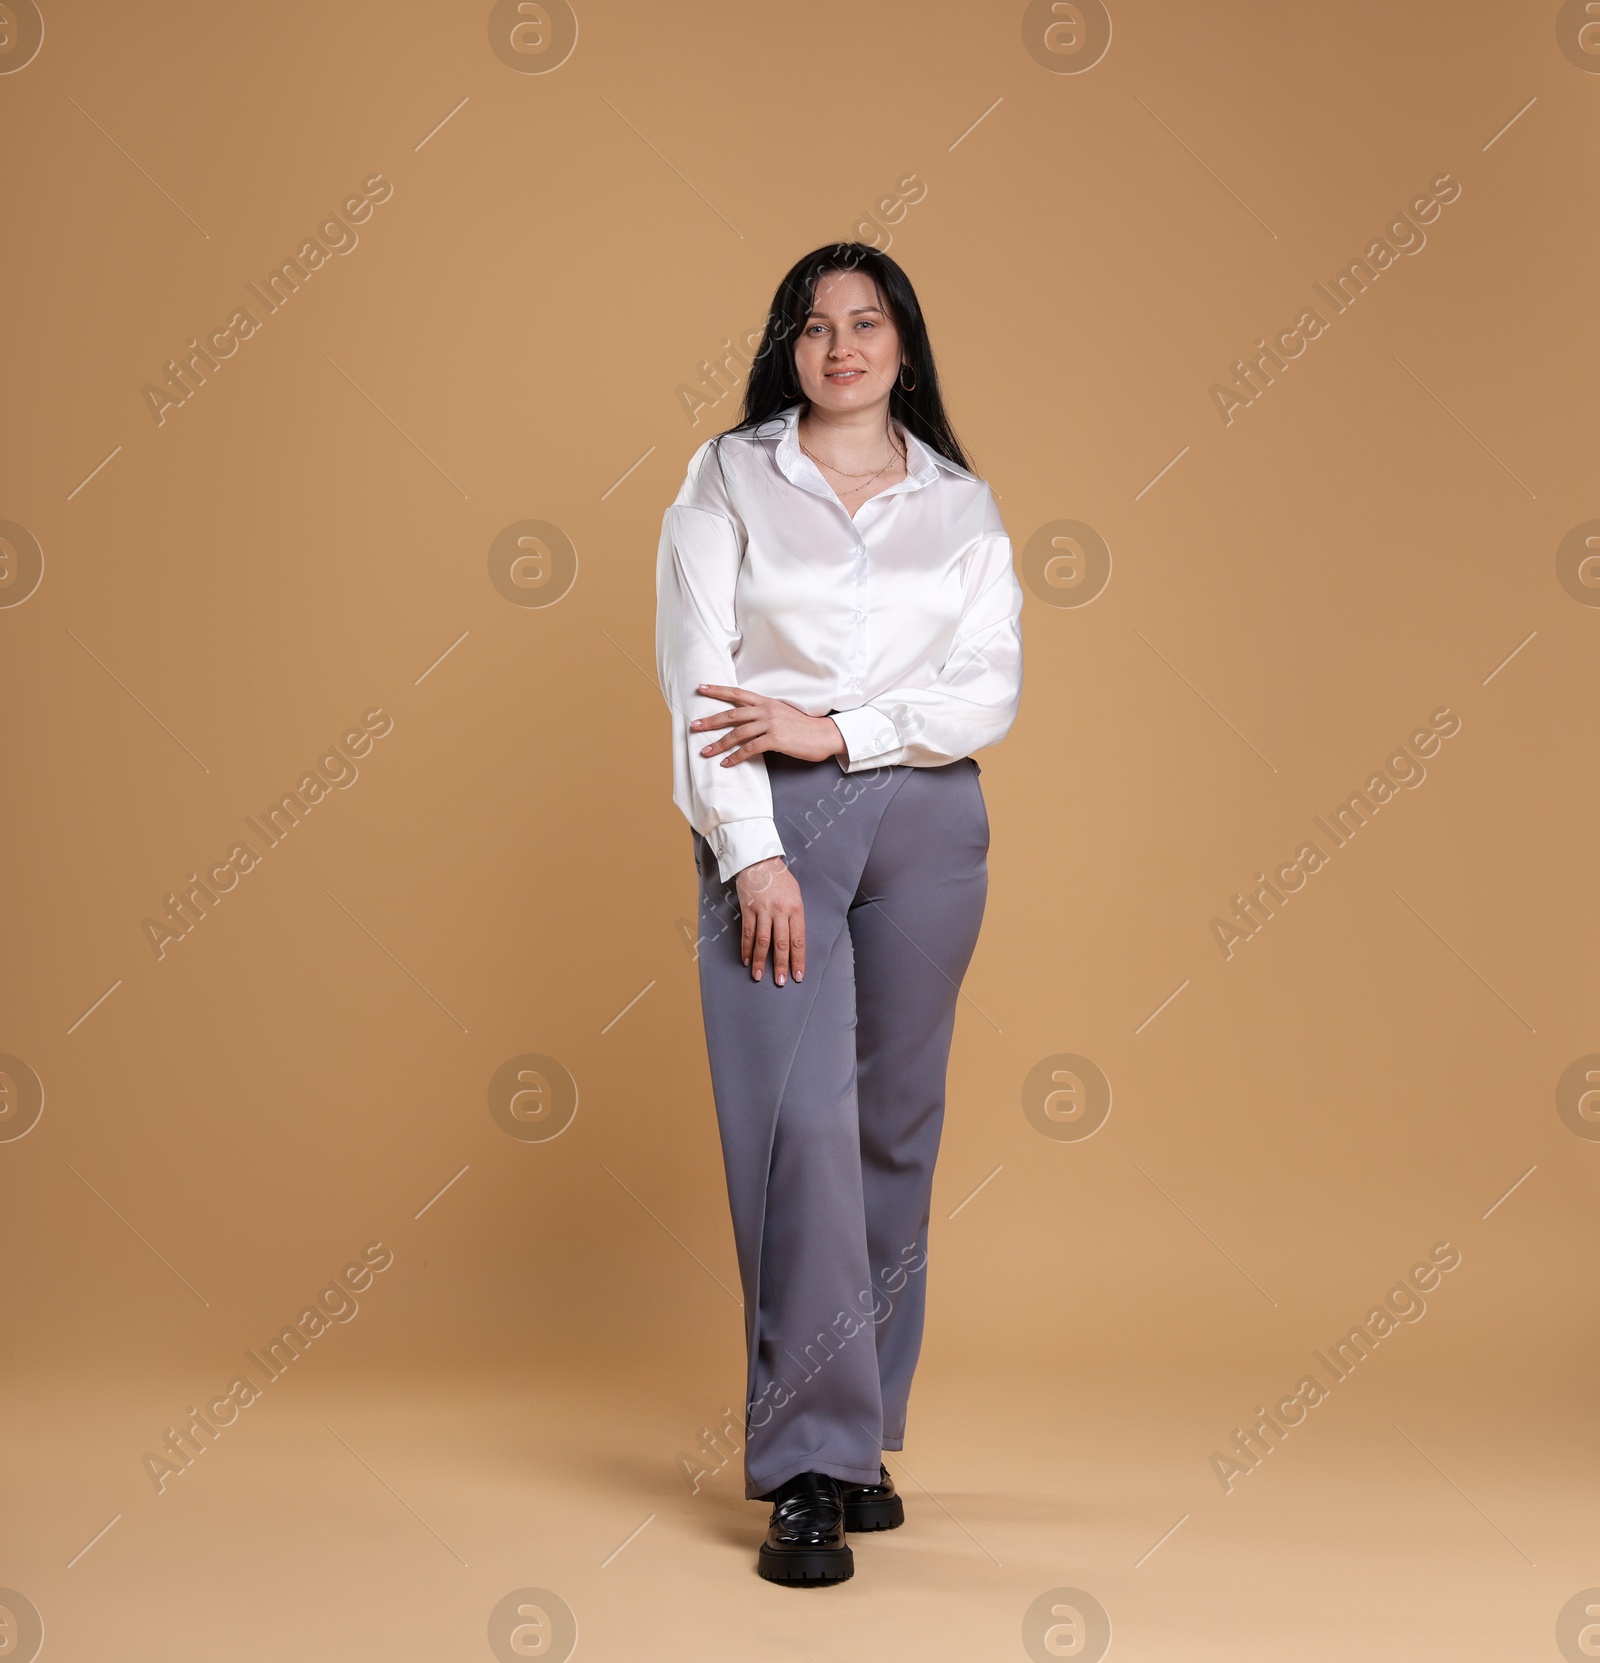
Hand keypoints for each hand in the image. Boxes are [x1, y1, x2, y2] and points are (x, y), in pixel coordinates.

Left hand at [693, 684, 847, 765]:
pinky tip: (726, 763)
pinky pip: (750, 749)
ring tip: (706, 752)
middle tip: (694, 725)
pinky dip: (736, 757)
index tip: (701, 688)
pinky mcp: (775, 739)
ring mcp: (770, 724)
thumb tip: (746, 721)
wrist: (825, 734)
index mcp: (766, 702)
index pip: (737, 694)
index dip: (718, 690)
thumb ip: (764, 714)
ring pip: (738, 733)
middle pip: (732, 714)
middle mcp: (766, 710)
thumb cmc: (804, 727)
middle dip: (711, 720)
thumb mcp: (782, 714)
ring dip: (719, 744)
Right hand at [734, 856, 804, 984]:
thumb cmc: (779, 878)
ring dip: (760, 961)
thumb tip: (794, 938)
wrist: (758, 860)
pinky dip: (746, 948)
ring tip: (759, 976)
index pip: (798, 939)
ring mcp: (763, 910)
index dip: (798, 959)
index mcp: (796, 908)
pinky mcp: (748, 909)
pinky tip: (746, 960)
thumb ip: (795, 915)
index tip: (798, 975)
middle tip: (780, 982)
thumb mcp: (795, 894)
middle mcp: (780, 911)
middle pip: (781, 943)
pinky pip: (747, 932)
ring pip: (763, 941)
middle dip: (781, 965)